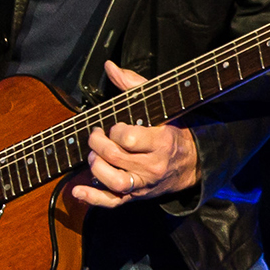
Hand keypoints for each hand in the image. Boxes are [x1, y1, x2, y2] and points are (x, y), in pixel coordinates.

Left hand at [69, 61, 199, 207]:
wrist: (192, 163)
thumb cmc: (172, 130)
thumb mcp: (159, 105)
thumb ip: (133, 85)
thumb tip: (110, 67)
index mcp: (160, 142)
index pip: (128, 138)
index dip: (114, 130)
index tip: (113, 126)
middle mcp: (153, 166)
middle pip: (115, 157)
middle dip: (97, 143)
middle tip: (95, 135)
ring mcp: (144, 183)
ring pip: (115, 181)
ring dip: (96, 168)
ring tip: (93, 156)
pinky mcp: (137, 196)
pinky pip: (113, 202)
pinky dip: (93, 199)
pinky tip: (77, 190)